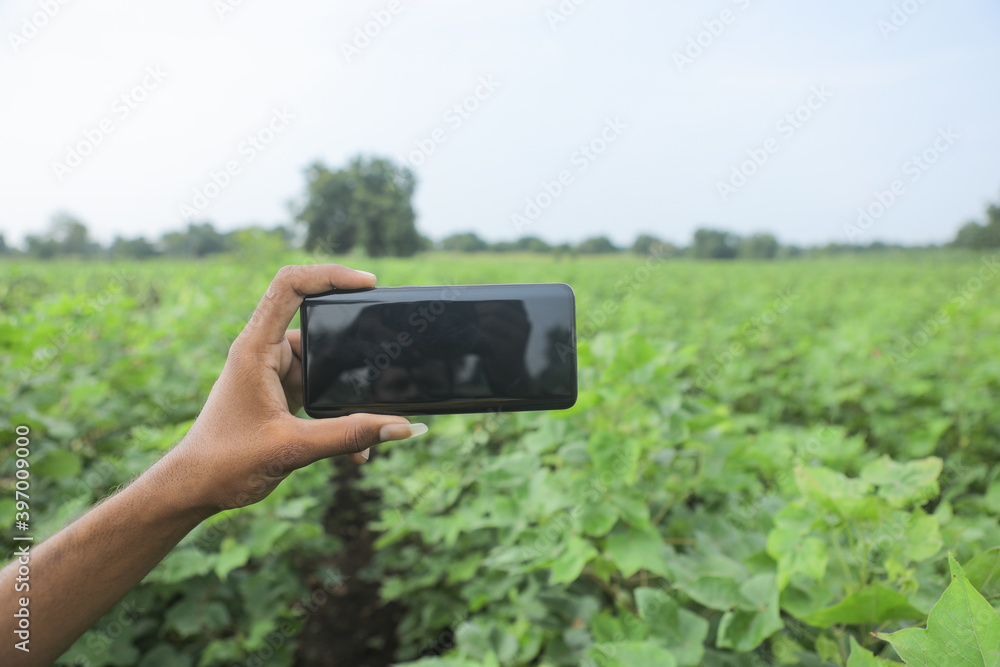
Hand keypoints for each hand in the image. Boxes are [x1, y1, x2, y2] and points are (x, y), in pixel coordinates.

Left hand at [161, 264, 427, 515]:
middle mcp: (264, 352)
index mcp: (256, 349)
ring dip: (348, 388)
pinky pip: (320, 388)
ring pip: (325, 362)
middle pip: (318, 324)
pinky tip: (354, 446)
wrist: (195, 488)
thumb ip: (349, 435)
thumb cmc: (226, 463)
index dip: (329, 275)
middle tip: (388, 353)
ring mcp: (273, 371)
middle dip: (354, 342)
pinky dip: (339, 411)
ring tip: (372, 414)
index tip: (368, 284)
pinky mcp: (282, 392)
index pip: (290, 286)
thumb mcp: (294, 448)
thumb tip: (401, 428)